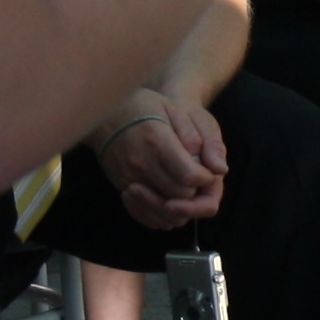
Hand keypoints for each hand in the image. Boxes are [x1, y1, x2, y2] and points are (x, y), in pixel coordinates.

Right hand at [92, 88, 228, 229]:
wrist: (103, 112)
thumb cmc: (142, 106)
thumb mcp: (172, 109)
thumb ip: (194, 137)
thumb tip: (217, 167)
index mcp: (157, 142)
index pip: (188, 176)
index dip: (204, 178)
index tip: (206, 171)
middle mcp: (141, 163)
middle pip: (178, 195)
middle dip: (194, 192)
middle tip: (196, 180)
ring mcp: (128, 177)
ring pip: (162, 209)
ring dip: (178, 205)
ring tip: (183, 190)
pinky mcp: (121, 185)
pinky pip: (144, 212)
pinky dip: (160, 212)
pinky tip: (167, 200)